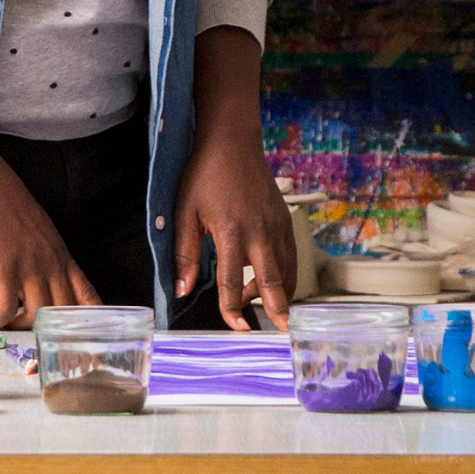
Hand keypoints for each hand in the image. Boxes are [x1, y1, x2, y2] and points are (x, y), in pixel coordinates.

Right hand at [0, 146, 99, 326]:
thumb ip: (44, 257)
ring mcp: (28, 266)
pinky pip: (7, 306)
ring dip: (25, 327)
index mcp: (60, 254)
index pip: (85, 291)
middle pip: (63, 309)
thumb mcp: (38, 230)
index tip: (97, 335)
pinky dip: (3, 320)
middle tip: (49, 349)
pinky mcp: (4, 267)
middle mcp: (49, 263)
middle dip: (58, 333)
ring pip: (37, 313)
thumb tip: (42, 282)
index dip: (92, 315)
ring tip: (13, 328)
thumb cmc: (8, 205)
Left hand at [173, 127, 296, 331]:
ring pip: (287, 270)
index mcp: (231, 232)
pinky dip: (287, 273)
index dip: (232, 310)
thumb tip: (183, 290)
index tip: (235, 327)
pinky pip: (291, 254)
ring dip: (279, 292)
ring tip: (266, 306)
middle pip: (272, 281)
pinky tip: (273, 280)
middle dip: (277, 309)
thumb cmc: (205, 175)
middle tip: (281, 331)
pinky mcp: (285, 219)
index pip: (232, 282)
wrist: (232, 142)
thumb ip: (185, 254)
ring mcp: (276, 225)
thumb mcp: (185, 212)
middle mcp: (259, 231)